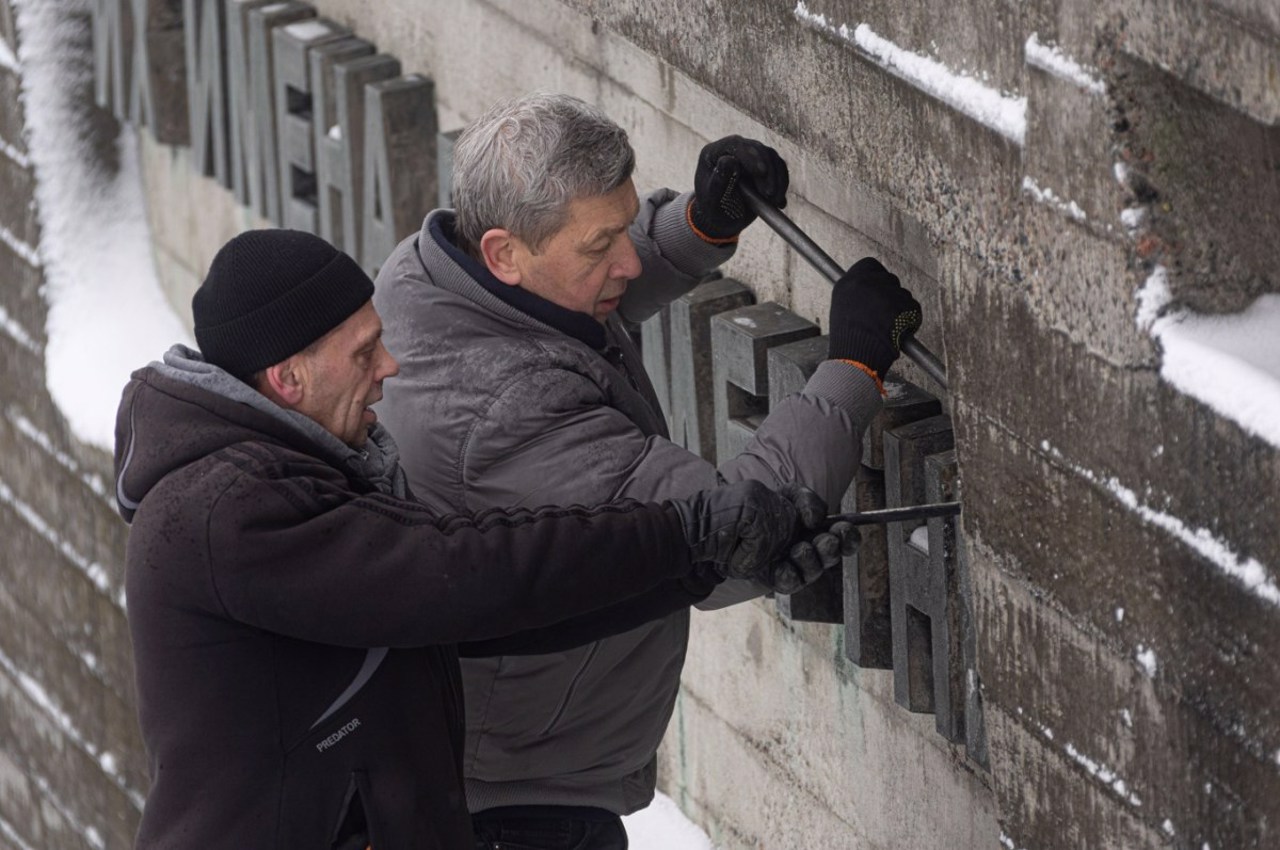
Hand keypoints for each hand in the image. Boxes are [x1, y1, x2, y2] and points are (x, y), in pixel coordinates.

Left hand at [689, 135, 788, 241]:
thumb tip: (728, 160)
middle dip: (768, 171)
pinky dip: (782, 184)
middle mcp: (733, 150)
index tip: (762, 173)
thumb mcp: (713, 199)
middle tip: (769, 194)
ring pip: (772, 158)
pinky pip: (779, 169)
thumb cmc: (714, 209)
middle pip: (758, 150)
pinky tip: (779, 202)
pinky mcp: (764, 165)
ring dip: (777, 179)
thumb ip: (719, 180)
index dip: (751, 157)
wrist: (723, 221)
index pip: (736, 145)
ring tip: (774, 201)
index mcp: (714, 152)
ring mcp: (750, 156)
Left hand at [766, 485, 859, 594]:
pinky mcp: (778, 578)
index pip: (845, 539)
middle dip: (831, 549)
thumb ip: (808, 499)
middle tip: (826, 540)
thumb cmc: (770, 505)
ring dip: (810, 559)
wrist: (741, 517)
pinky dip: (790, 575)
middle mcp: (813, 551)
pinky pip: (790, 582)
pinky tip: (784, 565)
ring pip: (813, 571)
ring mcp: (796, 566)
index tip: (842, 529)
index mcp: (821, 532)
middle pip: (832, 556)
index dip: (849, 537)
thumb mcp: (790, 493)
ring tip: (800, 549)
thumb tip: (816, 520)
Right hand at [827, 257, 922, 379]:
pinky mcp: (903, 305)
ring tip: (888, 328)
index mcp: (849, 282)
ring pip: (903, 295)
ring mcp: (887, 293)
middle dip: (891, 296)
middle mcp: (867, 283)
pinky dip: (911, 320)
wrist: (855, 360)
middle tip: (883, 315)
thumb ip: (856, 293)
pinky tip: (897, 332)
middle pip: (890, 280)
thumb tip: (869, 288)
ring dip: (900, 309)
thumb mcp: (842, 308)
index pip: (870, 265)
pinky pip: (914, 308)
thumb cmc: (848, 340)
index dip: (877, 278)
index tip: (879, 289)